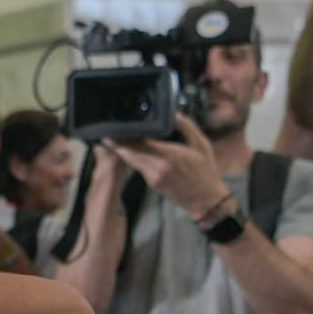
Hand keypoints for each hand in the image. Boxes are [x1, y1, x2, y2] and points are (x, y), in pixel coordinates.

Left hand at [103, 115, 227, 219]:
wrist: (205, 200)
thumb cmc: (205, 172)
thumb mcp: (202, 145)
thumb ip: (187, 127)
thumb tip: (174, 114)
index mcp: (169, 156)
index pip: (140, 144)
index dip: (125, 138)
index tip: (113, 130)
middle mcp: (157, 168)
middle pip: (131, 154)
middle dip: (118, 145)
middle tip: (107, 134)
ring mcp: (153, 178)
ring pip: (133, 161)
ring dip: (124, 151)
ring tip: (115, 140)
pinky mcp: (152, 184)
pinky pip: (139, 168)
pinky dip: (133, 158)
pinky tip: (131, 150)